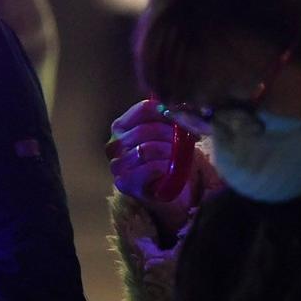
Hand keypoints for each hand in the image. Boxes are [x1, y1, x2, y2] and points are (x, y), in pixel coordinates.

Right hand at [108, 101, 202, 236]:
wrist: (165, 193)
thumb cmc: (165, 160)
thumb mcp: (166, 136)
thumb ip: (168, 121)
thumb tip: (182, 108)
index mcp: (120, 127)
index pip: (143, 109)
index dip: (166, 112)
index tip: (182, 119)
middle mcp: (114, 144)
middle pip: (144, 129)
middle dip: (169, 134)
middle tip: (186, 139)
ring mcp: (117, 165)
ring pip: (145, 149)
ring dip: (168, 151)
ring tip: (179, 155)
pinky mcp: (124, 183)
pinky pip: (147, 168)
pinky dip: (164, 167)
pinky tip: (171, 169)